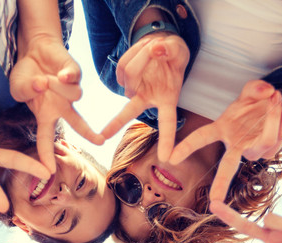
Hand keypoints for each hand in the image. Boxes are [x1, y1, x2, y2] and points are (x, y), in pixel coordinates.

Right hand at [10, 36, 102, 172]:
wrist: (34, 50)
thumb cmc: (25, 76)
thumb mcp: (17, 88)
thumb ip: (24, 91)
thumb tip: (41, 85)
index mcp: (46, 116)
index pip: (45, 140)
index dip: (45, 156)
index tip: (49, 172)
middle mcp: (62, 107)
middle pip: (79, 124)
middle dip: (89, 133)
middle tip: (100, 141)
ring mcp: (70, 91)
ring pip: (73, 95)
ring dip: (54, 86)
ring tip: (43, 79)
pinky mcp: (75, 74)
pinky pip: (72, 79)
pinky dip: (64, 76)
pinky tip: (59, 74)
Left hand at [102, 33, 189, 160]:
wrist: (160, 45)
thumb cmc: (174, 54)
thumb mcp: (179, 50)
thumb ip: (171, 50)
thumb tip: (157, 49)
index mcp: (166, 99)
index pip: (168, 123)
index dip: (167, 139)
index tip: (165, 158)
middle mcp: (148, 99)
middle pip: (129, 111)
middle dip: (115, 123)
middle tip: (102, 136)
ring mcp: (133, 90)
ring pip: (129, 73)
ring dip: (140, 57)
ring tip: (152, 51)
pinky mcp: (124, 80)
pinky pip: (122, 67)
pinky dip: (131, 55)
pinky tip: (142, 54)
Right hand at [169, 81, 281, 202]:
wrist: (276, 105)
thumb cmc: (254, 103)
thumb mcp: (250, 91)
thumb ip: (254, 88)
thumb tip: (266, 92)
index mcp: (222, 131)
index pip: (202, 138)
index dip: (187, 147)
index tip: (171, 159)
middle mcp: (236, 145)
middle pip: (227, 167)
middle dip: (221, 184)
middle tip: (215, 201)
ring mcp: (255, 149)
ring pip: (265, 140)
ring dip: (273, 117)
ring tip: (277, 95)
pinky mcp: (272, 148)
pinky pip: (281, 135)